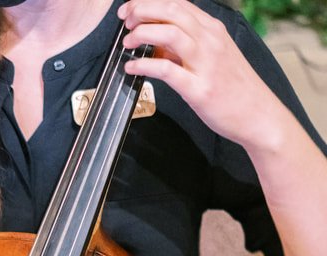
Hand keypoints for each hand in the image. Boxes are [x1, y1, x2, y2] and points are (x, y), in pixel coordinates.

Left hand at [118, 0, 285, 150]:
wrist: (258, 115)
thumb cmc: (235, 89)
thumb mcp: (213, 59)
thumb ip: (185, 50)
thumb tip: (157, 47)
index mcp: (213, 30)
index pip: (179, 3)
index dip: (151, 2)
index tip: (132, 8)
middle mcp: (210, 41)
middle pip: (171, 10)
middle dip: (142, 9)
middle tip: (125, 19)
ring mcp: (205, 63)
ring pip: (169, 33)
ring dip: (142, 32)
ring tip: (127, 41)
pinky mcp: (198, 88)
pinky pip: (166, 70)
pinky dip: (144, 65)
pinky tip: (132, 68)